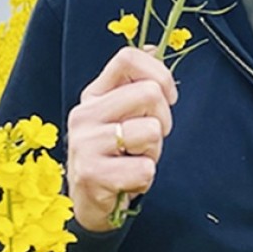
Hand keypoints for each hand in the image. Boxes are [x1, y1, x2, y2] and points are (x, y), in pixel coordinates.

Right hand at [66, 46, 176, 231]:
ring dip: (154, 152)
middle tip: (150, 140)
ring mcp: (85, 143)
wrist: (90, 204)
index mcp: (93, 95)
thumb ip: (136, 84)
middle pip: (149, 93)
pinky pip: (145, 169)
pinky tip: (126, 182)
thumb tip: (152, 47)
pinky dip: (144, 179)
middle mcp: (84, 114)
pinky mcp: (91, 174)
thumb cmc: (115, 156)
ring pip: (150, 131)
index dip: (159, 73)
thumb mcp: (122, 116)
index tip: (168, 97)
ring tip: (135, 161)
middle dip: (164, 120)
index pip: (127, 57)